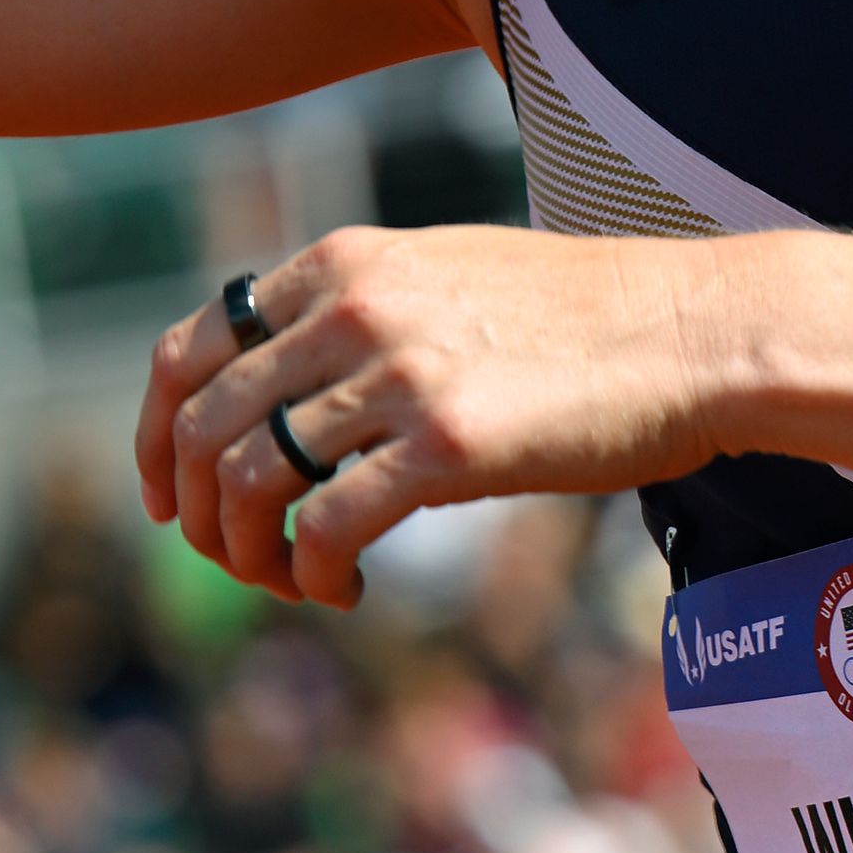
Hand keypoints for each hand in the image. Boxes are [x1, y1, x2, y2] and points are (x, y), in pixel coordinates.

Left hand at [136, 224, 729, 608]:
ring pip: (251, 477)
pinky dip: (312, 572)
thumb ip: (358, 314)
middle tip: (233, 559)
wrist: (693, 332)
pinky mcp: (447, 443)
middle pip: (203, 422)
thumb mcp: (444, 275)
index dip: (159, 436)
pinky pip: (327, 523)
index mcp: (342, 262)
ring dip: (247, 551)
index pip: (188, 347)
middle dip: (196, 512)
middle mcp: (353, 306)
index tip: (170, 494)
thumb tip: (290, 391)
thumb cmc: (582, 318)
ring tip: (290, 580)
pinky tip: (343, 590)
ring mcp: (398, 372)